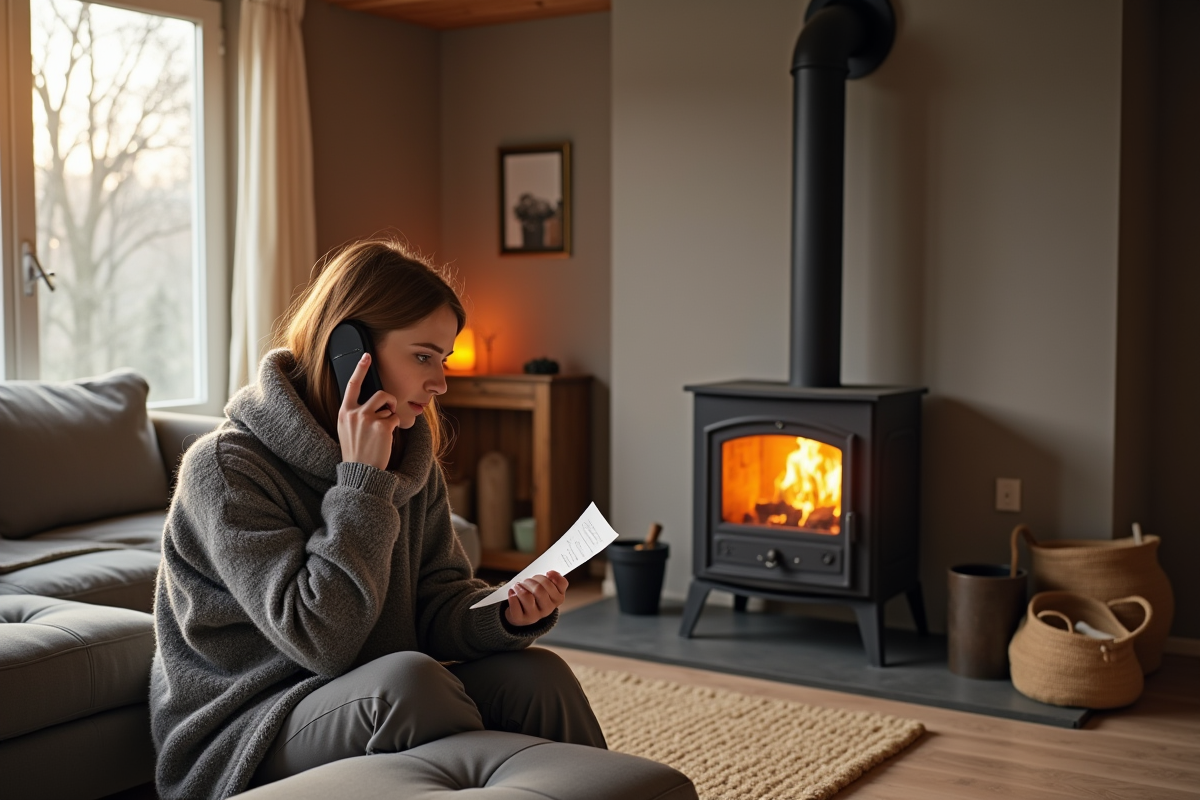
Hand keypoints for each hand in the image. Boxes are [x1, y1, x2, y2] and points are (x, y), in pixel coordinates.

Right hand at [337, 353, 398, 470]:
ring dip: (391, 414)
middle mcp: (355, 413)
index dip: (360, 368)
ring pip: (389, 405)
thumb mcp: (348, 430)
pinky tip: (385, 440)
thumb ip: (356, 414)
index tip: (367, 355)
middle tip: (387, 414)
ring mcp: (368, 419)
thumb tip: (375, 404)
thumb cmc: (357, 453)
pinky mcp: (382, 426)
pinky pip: (395, 418)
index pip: (352, 385)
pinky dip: (394, 428)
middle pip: (379, 394)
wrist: (361, 473)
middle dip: (388, 402)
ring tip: (383, 431)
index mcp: (344, 412)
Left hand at [504, 571, 567, 626]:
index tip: (546, 574)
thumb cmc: (535, 596)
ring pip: (526, 596)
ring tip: (517, 587)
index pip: (560, 584)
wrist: (522, 614)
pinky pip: (515, 602)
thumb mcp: (547, 588)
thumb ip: (554, 579)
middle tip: (525, 581)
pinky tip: (512, 594)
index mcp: (557, 599)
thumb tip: (550, 573)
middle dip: (529, 581)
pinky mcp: (520, 618)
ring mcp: (534, 615)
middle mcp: (548, 609)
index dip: (552, 576)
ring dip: (519, 587)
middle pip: (539, 589)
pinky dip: (511, 595)